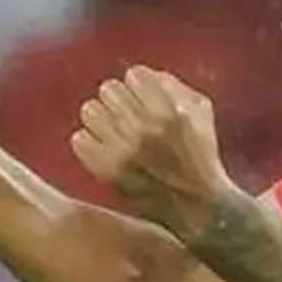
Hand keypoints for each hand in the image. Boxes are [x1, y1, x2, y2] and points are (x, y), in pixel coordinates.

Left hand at [69, 67, 238, 240]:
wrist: (198, 207)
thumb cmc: (201, 156)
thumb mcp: (201, 113)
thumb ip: (175, 87)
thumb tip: (146, 74)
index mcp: (169, 112)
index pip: (134, 75)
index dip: (137, 84)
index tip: (140, 96)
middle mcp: (145, 129)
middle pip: (108, 89)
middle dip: (117, 99)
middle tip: (123, 113)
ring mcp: (124, 151)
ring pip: (90, 111)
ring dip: (100, 117)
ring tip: (109, 128)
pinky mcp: (108, 172)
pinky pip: (80, 140)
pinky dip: (90, 142)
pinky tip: (102, 148)